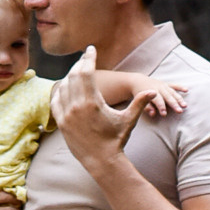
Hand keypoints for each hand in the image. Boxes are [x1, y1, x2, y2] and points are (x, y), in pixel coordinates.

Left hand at [53, 44, 161, 169]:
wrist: (102, 161)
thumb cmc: (117, 139)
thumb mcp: (129, 120)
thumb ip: (139, 103)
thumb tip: (153, 91)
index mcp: (93, 102)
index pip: (87, 72)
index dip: (89, 57)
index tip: (91, 48)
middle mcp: (77, 106)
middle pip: (74, 75)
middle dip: (80, 64)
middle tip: (85, 58)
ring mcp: (67, 115)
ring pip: (64, 87)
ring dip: (70, 76)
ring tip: (77, 71)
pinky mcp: (61, 123)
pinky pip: (56, 101)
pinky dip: (60, 91)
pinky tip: (65, 87)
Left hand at [107, 68, 187, 126]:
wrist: (138, 81)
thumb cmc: (139, 94)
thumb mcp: (139, 100)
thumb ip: (147, 107)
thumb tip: (153, 114)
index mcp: (151, 92)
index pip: (157, 101)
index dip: (161, 107)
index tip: (165, 114)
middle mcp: (158, 88)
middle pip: (167, 97)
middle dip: (173, 104)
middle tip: (179, 111)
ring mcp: (162, 85)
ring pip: (172, 92)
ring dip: (179, 98)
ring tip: (185, 105)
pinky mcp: (166, 84)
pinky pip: (174, 85)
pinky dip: (180, 87)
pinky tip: (187, 90)